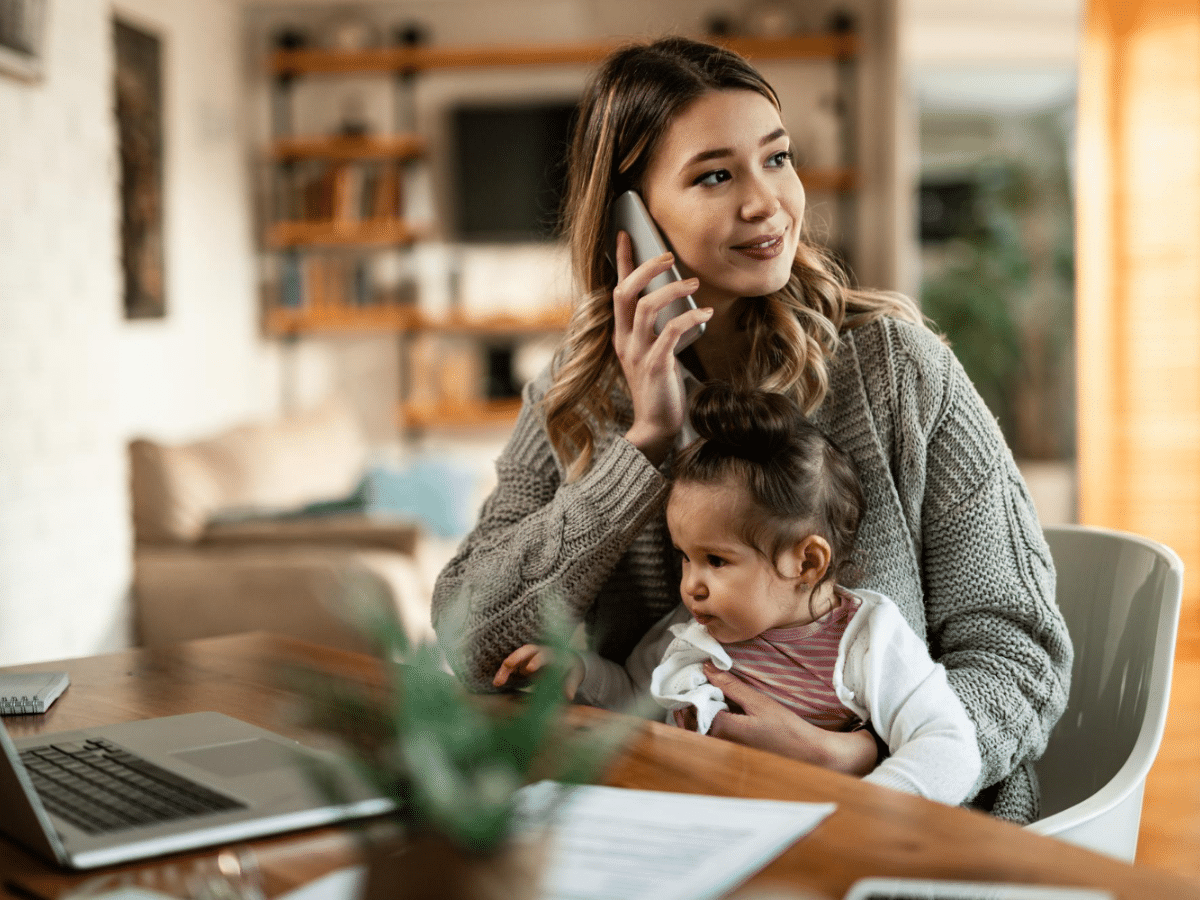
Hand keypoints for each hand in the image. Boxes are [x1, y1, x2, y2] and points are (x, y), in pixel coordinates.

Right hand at [493, 644, 584, 699]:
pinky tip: (497, 683)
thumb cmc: (571, 668)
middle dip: (516, 657)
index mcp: (552, 654)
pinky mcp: (522, 664)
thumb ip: (571, 685)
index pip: (543, 655)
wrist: (567, 662)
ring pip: (515, 659)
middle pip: (525, 651)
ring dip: (505, 669)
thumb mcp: (574, 675)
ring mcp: (528, 657)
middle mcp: (538, 653)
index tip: (529, 669)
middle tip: (507, 665)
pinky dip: (503, 674)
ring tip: (497, 682)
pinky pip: (511, 667)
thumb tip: (569, 696)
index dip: (536, 661)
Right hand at [611, 230, 712, 465]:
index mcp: (622, 335)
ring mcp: (637, 353)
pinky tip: (705, 314)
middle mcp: (624, 340)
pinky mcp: (655, 366)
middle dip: (645, 268)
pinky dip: (688, 319)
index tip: (626, 234)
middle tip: (668, 255)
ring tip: (693, 283)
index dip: (621, 261)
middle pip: (625, 293)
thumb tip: (679, 299)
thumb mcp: (654, 353)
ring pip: (645, 308)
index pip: (617, 290)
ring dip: (671, 290)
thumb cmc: (661, 388)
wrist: (656, 427)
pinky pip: (668, 333)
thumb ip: (658, 329)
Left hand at [703, 663, 878, 775]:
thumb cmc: (786, 729)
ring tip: (707, 691)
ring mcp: (724, 750)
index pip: (692, 705)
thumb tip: (708, 669)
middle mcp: (718, 744)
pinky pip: (709, 734)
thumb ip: (730, 686)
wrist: (806, 753)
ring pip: (697, 728)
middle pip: (690, 719)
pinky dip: (707, 719)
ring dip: (697, 710)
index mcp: (722, 730)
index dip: (690, 688)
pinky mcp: (730, 751)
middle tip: (697, 680)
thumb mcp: (758, 702)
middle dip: (689, 700)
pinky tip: (718, 707)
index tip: (694, 673)